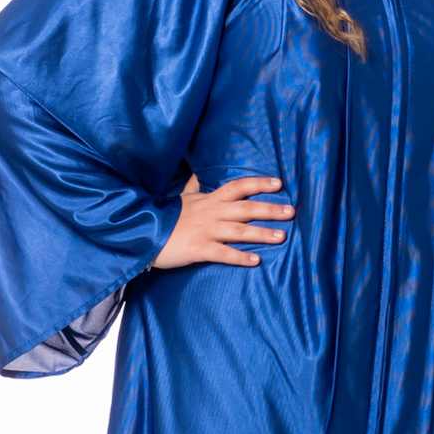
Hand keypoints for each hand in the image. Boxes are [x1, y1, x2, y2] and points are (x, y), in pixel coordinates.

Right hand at [153, 174, 294, 269]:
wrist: (142, 232)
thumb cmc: (165, 216)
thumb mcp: (181, 197)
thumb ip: (194, 186)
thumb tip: (198, 172)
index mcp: (210, 199)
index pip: (239, 186)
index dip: (259, 184)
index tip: (278, 183)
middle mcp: (212, 212)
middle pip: (246, 208)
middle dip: (270, 209)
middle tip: (291, 212)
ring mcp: (206, 230)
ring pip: (239, 230)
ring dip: (262, 234)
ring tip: (282, 237)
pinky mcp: (199, 248)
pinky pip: (222, 253)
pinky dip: (240, 257)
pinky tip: (255, 260)